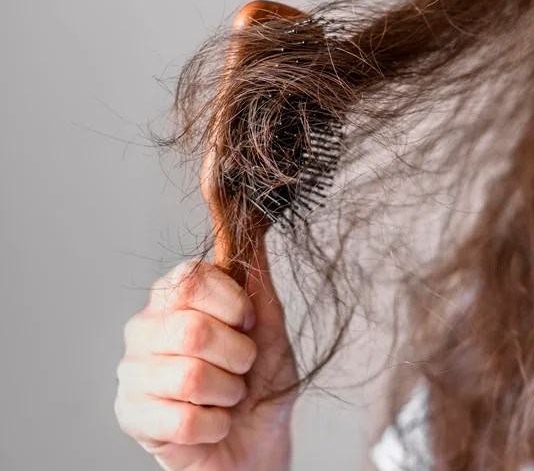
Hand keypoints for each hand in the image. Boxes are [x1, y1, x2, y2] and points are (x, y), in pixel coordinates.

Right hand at [115, 242, 297, 470]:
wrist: (257, 440)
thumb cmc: (260, 380)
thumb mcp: (269, 328)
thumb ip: (256, 281)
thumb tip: (252, 227)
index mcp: (173, 298)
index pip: (190, 279)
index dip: (233, 304)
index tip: (249, 324)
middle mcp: (144, 329)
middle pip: (192, 330)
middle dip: (237, 356)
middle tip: (242, 367)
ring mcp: (132, 373)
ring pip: (189, 378)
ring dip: (228, 393)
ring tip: (227, 395)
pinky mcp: (131, 417)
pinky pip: (184, 421)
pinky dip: (216, 426)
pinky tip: (213, 423)